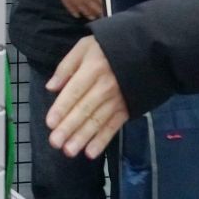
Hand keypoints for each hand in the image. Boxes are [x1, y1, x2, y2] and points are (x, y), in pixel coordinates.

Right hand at [46, 0, 108, 20]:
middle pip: (87, 1)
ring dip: (85, 11)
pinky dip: (72, 9)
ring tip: (92, 17)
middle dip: (95, 9)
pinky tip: (77, 14)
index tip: (107, 8)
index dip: (102, 1)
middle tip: (102, 16)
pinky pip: (66, 1)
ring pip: (77, 3)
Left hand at [46, 36, 128, 159]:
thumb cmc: (110, 46)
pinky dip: (102, 140)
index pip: (74, 91)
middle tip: (55, 143)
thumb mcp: (86, 46)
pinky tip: (91, 152)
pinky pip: (113, 127)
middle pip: (85, 109)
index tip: (50, 123)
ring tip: (69, 151)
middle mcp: (105, 86)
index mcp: (92, 69)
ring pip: (98, 121)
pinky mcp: (127, 109)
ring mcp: (118, 100)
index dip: (62, 108)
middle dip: (69, 127)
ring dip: (83, 138)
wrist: (148, 50)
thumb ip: (67, 66)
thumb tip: (51, 87)